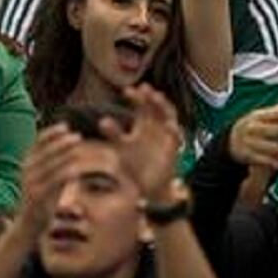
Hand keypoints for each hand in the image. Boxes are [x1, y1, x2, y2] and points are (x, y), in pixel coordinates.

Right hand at [16, 124, 82, 238]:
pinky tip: (77, 169)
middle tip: (77, 136)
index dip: (51, 132)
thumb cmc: (41, 200)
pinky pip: (53, 181)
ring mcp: (31, 183)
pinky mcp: (37, 196)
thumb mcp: (48, 179)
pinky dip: (65, 172)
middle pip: (45, 150)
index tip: (65, 126)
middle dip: (62, 141)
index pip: (37, 142)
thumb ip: (55, 165)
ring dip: (66, 153)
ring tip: (79, 148)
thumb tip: (70, 148)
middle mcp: (26, 170)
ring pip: (50, 163)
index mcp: (27, 163)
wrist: (28, 226)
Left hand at [99, 84, 183, 202]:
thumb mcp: (119, 149)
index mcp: (142, 125)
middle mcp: (156, 127)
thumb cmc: (132, 167)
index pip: (140, 105)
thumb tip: (102, 120)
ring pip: (168, 115)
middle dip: (150, 97)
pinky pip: (175, 138)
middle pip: (155, 106)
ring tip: (155, 97)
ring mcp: (165, 136)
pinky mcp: (172, 150)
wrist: (148, 190)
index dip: (136, 96)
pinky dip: (174, 131)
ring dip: (163, 106)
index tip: (126, 90)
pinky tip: (169, 126)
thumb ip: (114, 134)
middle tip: (143, 88)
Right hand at [228, 97, 277, 169]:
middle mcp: (254, 128)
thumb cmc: (255, 125)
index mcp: (259, 116)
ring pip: (274, 149)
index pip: (277, 114)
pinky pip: (268, 162)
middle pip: (276, 131)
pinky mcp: (250, 157)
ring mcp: (251, 143)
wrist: (231, 140)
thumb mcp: (265, 114)